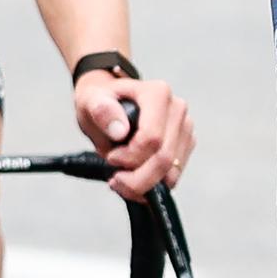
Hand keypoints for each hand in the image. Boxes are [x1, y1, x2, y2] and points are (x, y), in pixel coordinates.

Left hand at [74, 71, 194, 198]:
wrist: (109, 105)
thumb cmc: (101, 103)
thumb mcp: (90, 102)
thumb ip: (102, 112)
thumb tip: (120, 131)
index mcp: (157, 93)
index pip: (152, 138)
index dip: (130, 156)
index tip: (111, 157)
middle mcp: (177, 108)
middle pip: (164, 158)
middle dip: (137, 177)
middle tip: (115, 179)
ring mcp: (185, 127)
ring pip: (171, 172)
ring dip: (144, 184)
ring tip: (122, 180)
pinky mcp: (186, 143)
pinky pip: (173, 175)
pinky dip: (153, 184)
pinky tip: (135, 178)